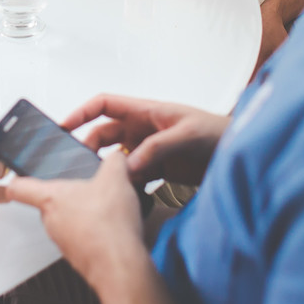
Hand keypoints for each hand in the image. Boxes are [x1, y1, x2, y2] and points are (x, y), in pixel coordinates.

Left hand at [6, 153, 143, 286]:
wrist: (119, 266)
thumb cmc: (107, 226)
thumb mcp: (116, 178)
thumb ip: (114, 161)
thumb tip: (116, 158)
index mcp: (50, 198)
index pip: (18, 188)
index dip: (15, 179)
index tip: (14, 176)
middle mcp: (51, 221)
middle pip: (50, 202)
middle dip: (69, 193)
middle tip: (87, 187)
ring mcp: (63, 240)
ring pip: (67, 220)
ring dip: (84, 213)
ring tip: (105, 207)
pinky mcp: (78, 254)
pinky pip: (82, 236)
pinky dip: (94, 230)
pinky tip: (111, 226)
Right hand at [62, 95, 227, 185]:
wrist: (240, 154)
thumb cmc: (218, 133)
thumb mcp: (187, 134)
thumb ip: (157, 147)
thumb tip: (127, 165)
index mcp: (146, 111)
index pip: (105, 104)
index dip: (82, 112)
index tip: (62, 126)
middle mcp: (143, 129)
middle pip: (105, 135)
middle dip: (90, 149)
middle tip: (78, 168)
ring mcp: (149, 150)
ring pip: (117, 159)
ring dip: (108, 171)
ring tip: (99, 187)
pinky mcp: (158, 169)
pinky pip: (133, 176)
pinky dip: (126, 185)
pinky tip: (124, 198)